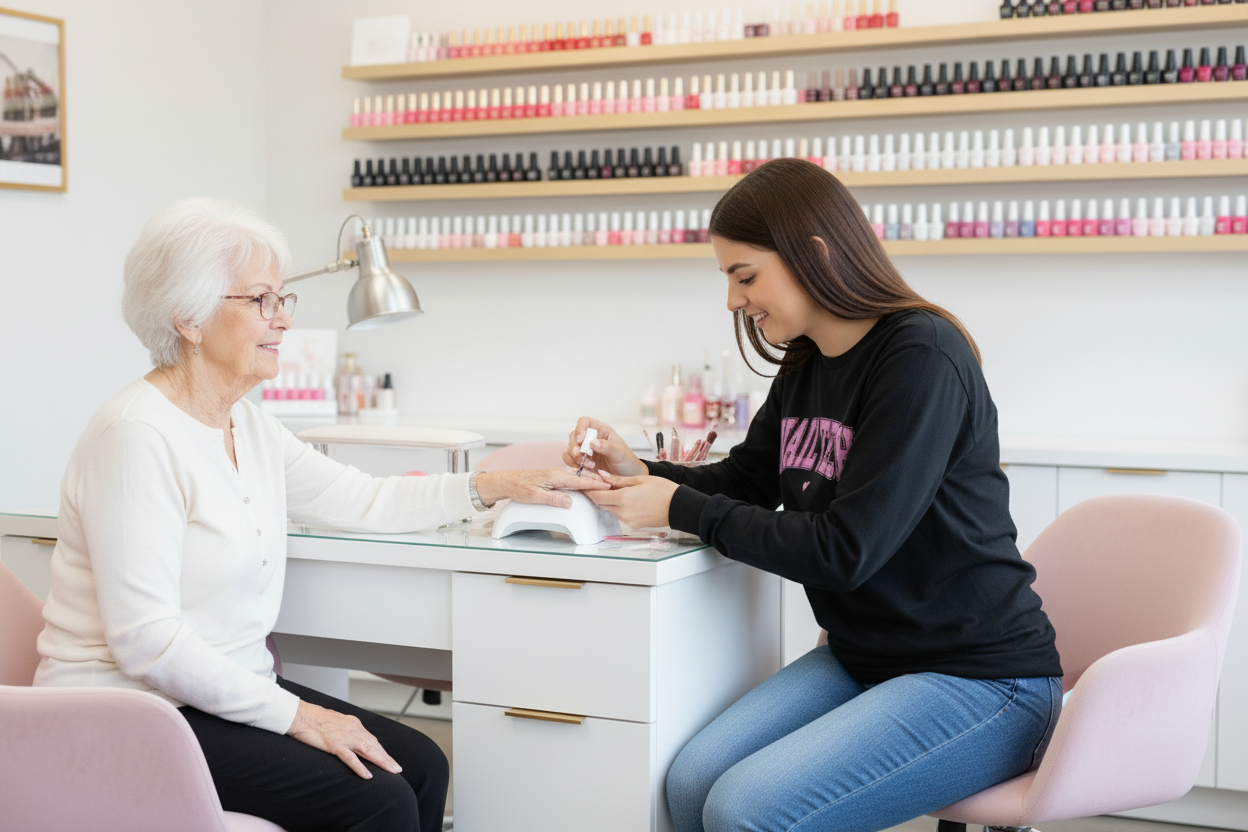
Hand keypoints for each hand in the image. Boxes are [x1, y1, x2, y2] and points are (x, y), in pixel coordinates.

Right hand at [286, 700, 399, 779]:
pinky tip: (368, 775)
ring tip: (391, 771)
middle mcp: (353, 729)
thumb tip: (353, 740)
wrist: (300, 714)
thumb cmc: (314, 719)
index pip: (372, 740)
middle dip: (386, 758)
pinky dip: (360, 767)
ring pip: (368, 751)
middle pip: (374, 746)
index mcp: (354, 724)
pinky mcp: (334, 744)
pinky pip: (350, 758)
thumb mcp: (336, 722)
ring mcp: (344, 737)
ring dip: (381, 762)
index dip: (382, 751)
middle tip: (397, 769)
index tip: (390, 760)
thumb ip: (346, 731)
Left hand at [476, 467, 610, 507]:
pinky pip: (571, 479)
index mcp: (555, 477)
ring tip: (603, 484)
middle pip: (582, 477)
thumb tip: (569, 502)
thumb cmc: (519, 488)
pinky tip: (584, 484)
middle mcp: (557, 473)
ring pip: (577, 477)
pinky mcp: (553, 477)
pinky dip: (581, 481)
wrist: (507, 481)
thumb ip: (553, 499)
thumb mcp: (535, 496)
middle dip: (597, 480)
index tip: (607, 486)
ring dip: (590, 480)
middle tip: (611, 485)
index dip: (595, 484)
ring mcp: (555, 475)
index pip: (580, 481)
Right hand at [562, 417, 646, 477]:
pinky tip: (585, 469)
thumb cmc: (626, 461)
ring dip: (575, 457)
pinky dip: (573, 464)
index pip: (584, 422)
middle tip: (580, 456)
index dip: (580, 429)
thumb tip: (592, 442)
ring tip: (589, 466)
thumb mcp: (619, 454)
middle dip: (575, 446)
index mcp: (601, 430)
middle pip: (574, 435)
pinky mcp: (583, 460)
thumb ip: (607, 447)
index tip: (580, 441)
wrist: (627, 476)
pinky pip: (570, 459)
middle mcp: (591, 437)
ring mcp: (586, 449)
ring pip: (571, 448)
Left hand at [585, 472, 679, 528]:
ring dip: (608, 500)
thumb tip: (602, 475)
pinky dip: (618, 506)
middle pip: (601, 503)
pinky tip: (624, 498)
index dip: (589, 489)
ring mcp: (628, 520)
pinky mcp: (633, 525)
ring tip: (611, 489)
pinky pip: (620, 515)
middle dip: (597, 494)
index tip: (584, 483)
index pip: (597, 495)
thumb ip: (618, 479)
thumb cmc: (663, 490)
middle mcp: (623, 512)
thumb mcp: (639, 479)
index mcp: (623, 498)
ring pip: (610, 509)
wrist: (678, 506)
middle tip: (595, 484)